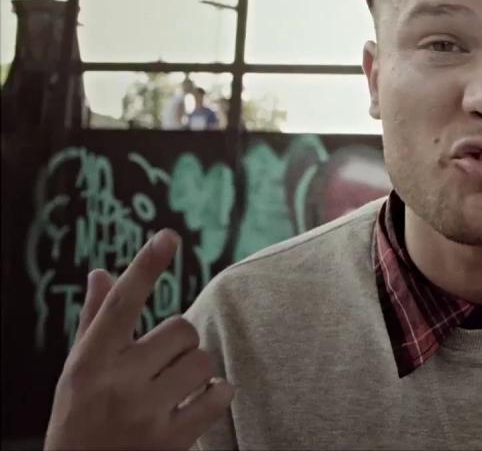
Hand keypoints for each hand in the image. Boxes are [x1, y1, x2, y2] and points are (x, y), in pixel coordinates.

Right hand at [44, 230, 233, 450]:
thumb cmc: (81, 418)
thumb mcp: (77, 371)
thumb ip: (95, 321)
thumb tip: (102, 272)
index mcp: (90, 361)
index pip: (121, 304)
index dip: (145, 267)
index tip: (168, 236)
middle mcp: (115, 383)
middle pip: (181, 329)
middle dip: (179, 344)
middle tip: (161, 366)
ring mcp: (143, 413)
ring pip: (202, 360)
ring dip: (197, 372)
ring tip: (173, 390)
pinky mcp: (170, 440)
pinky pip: (219, 394)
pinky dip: (217, 395)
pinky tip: (197, 405)